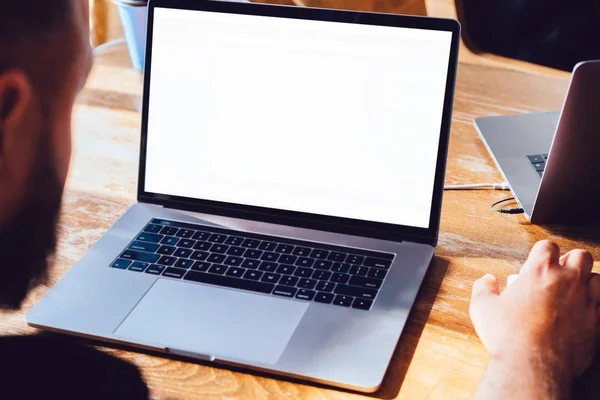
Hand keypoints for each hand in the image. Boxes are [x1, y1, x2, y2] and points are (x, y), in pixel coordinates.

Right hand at [470, 240, 599, 387]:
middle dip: (570, 261)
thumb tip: (487, 280)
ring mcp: (585, 300)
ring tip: (573, 290)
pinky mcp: (596, 321)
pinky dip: (594, 302)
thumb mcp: (482, 308)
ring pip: (596, 277)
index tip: (536, 263)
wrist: (533, 365)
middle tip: (558, 274)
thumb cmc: (508, 335)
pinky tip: (582, 310)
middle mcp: (567, 280)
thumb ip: (484, 288)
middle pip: (579, 256)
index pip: (547, 246)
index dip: (542, 252)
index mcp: (539, 271)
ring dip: (586, 280)